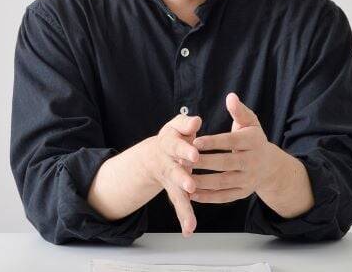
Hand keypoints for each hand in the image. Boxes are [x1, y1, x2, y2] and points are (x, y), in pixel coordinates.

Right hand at [138, 113, 203, 234]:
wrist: (155, 155)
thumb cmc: (174, 137)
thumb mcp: (176, 126)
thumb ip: (186, 124)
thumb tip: (196, 121)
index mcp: (170, 146)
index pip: (178, 147)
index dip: (185, 150)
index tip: (195, 155)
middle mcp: (169, 164)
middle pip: (175, 172)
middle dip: (182, 178)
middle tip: (190, 185)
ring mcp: (172, 180)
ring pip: (176, 193)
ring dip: (183, 206)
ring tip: (190, 222)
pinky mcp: (175, 192)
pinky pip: (179, 205)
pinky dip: (184, 218)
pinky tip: (189, 231)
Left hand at [188, 92, 286, 204]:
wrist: (271, 167)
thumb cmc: (253, 139)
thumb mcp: (250, 123)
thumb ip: (239, 111)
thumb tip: (230, 97)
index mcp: (253, 142)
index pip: (231, 142)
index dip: (213, 142)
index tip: (195, 141)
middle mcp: (253, 163)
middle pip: (226, 163)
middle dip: (204, 162)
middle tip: (183, 160)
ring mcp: (249, 180)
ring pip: (224, 182)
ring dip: (203, 181)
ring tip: (184, 177)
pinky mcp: (243, 193)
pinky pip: (225, 197)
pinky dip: (209, 197)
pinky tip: (192, 195)